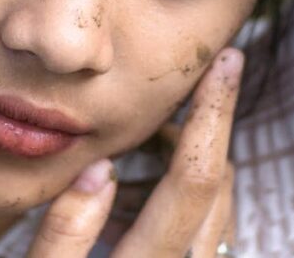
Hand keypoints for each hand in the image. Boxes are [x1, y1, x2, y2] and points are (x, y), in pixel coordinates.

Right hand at [28, 48, 242, 256]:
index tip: (227, 61)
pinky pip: (206, 225)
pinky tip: (130, 200)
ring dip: (185, 163)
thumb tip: (99, 168)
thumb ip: (65, 232)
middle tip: (154, 112)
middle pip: (217, 179)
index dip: (213, 111)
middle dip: (195, 130)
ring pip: (218, 200)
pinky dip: (180, 197)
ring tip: (136, 155)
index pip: (196, 176)